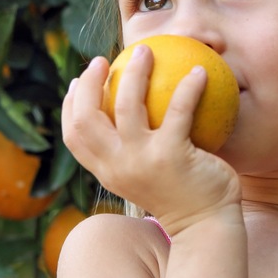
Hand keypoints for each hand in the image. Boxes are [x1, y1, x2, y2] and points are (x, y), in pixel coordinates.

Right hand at [62, 45, 241, 235]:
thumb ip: (133, 151)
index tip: (79, 81)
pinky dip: (190, 87)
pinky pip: (180, 110)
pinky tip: (200, 71)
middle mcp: (117, 166)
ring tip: (146, 51)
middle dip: (91, 83)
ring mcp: (143, 162)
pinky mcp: (172, 157)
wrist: (206, 226)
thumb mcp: (146, 175)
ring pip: (128, 106)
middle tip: (105, 60)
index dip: (70, 105)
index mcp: (107, 171)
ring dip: (135, 72)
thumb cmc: (180, 194)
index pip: (74, 136)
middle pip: (88, 118)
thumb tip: (130, 109)